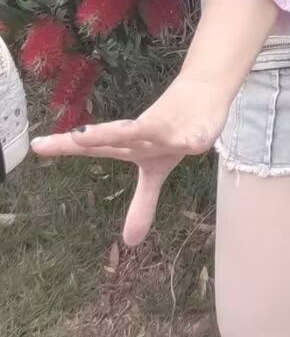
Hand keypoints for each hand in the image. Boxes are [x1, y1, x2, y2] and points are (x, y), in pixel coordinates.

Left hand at [30, 71, 232, 247]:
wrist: (205, 93)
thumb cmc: (173, 129)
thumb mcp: (157, 170)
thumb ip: (142, 203)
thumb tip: (130, 242)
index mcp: (131, 142)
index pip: (97, 145)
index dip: (68, 146)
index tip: (37, 146)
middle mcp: (145, 132)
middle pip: (120, 133)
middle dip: (100, 136)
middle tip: (76, 138)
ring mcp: (170, 129)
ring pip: (154, 129)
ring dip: (139, 131)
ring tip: (130, 137)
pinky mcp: (196, 128)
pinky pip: (194, 135)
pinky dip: (193, 138)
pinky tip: (192, 144)